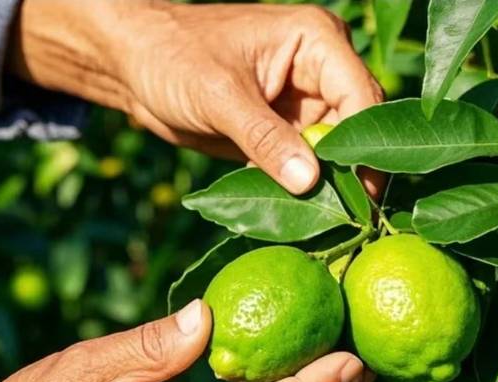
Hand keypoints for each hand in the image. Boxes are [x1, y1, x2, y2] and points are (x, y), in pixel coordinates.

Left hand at [9, 0, 383, 195]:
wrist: (133, 65)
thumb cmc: (171, 57)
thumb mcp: (218, 96)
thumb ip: (265, 138)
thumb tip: (311, 183)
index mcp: (316, 42)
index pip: (360, 96)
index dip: (364, 147)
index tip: (361, 196)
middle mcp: (321, 70)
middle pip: (357, 127)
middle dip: (351, 171)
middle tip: (349, 219)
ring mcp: (307, 102)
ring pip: (337, 152)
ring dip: (330, 186)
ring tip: (327, 223)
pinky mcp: (289, 130)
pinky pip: (310, 165)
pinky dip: (306, 190)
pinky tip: (303, 215)